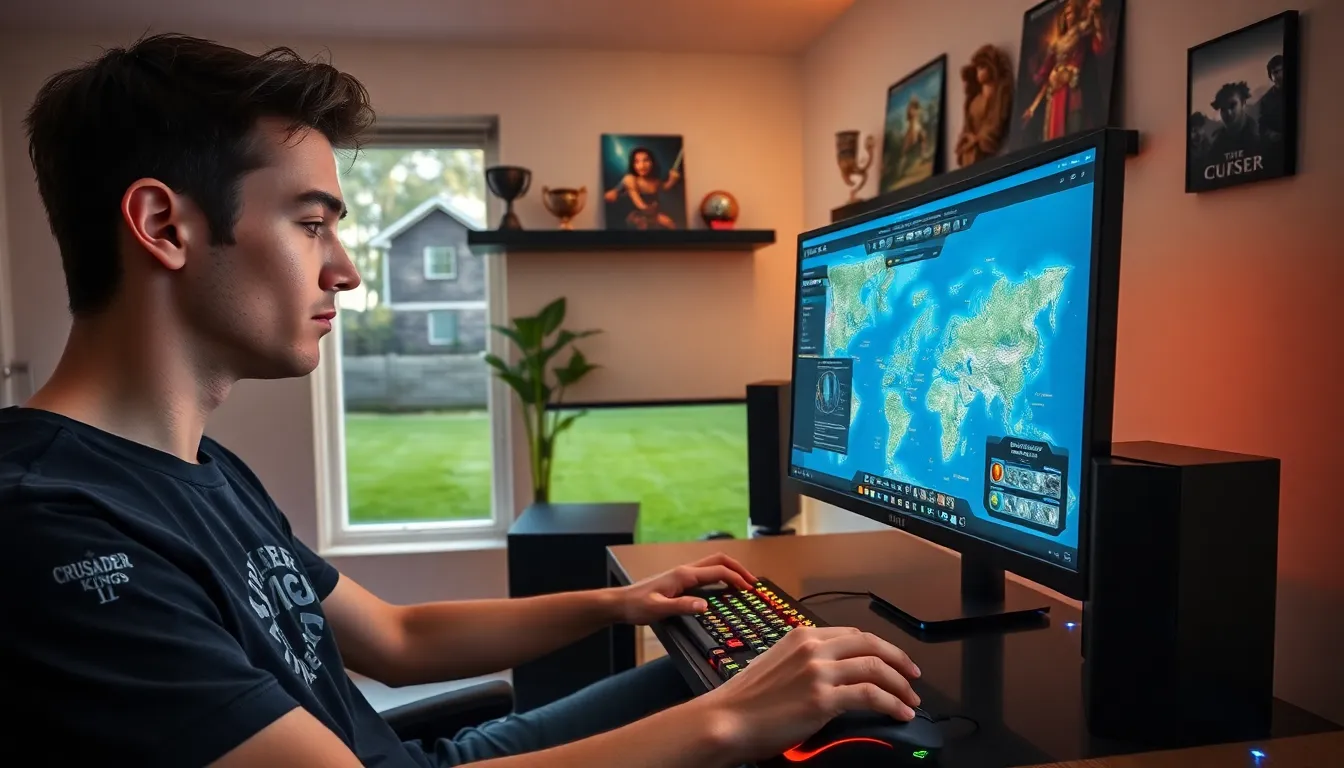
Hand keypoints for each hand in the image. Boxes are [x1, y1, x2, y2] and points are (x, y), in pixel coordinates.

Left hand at [615, 553, 754, 624]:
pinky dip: (720, 576)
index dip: (736, 578)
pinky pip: (706, 573)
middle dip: (738, 568)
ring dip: (730, 570)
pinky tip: (723, 588)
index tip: (750, 589)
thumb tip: (706, 606)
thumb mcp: (659, 609)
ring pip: (713, 564)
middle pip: (719, 560)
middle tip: (753, 582)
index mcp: (684, 575)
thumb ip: (683, 606)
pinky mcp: (680, 579)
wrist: (621, 603)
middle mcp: (685, 570)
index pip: (717, 571)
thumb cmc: (638, 606)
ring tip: (743, 583)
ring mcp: (683, 573)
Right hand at [696, 626, 921, 763]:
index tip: (891, 659)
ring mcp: (819, 672)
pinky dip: (892, 703)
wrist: (727, 719)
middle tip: (912, 675)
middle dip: (898, 660)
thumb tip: (828, 672)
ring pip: (876, 668)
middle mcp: (813, 648)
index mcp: (801, 635)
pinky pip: (870, 695)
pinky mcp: (823, 698)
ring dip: (900, 684)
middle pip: (871, 645)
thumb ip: (803, 661)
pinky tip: (900, 712)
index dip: (878, 647)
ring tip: (911, 698)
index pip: (852, 634)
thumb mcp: (775, 664)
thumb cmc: (744, 699)